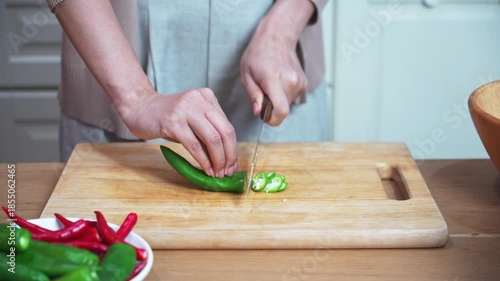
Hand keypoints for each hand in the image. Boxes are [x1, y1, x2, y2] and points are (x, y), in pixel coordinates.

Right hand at [121, 88, 237, 177]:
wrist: (139, 108)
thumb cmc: (167, 117)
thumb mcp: (192, 120)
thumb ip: (208, 132)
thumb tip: (225, 159)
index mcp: (207, 97)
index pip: (227, 126)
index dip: (233, 148)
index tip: (232, 165)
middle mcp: (199, 100)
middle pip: (225, 132)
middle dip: (229, 156)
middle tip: (227, 171)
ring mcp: (186, 110)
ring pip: (212, 139)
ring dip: (217, 160)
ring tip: (217, 173)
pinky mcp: (173, 122)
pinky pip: (194, 146)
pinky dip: (203, 161)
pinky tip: (206, 169)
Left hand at [240, 28, 306, 125]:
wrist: (277, 38)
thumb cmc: (258, 55)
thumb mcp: (246, 74)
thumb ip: (253, 94)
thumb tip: (258, 112)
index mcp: (273, 78)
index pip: (281, 110)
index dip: (272, 119)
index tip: (264, 116)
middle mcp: (290, 81)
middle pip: (282, 110)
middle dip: (271, 107)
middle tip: (262, 92)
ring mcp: (299, 82)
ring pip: (287, 104)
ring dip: (277, 100)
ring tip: (270, 84)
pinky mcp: (304, 83)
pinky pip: (292, 98)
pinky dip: (284, 95)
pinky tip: (279, 81)